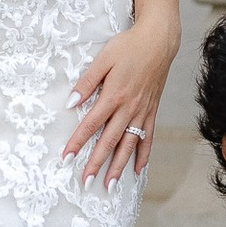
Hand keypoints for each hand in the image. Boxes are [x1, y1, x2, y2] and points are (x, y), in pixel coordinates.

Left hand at [65, 18, 174, 187]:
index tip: (66, 158)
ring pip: (129, 145)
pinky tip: (137, 170)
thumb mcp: (103, 58)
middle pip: (109, 141)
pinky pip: (148, 138)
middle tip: (85, 182)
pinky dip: (143, 155)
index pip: (91, 124)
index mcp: (113, 95)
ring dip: (118, 166)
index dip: (77, 142)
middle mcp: (128, 108)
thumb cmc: (128, 46)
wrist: (159, 41)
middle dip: (96, 163)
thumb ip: (87, 82)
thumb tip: (71, 102)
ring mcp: (142, 112)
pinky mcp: (152, 111)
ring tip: (110, 185)